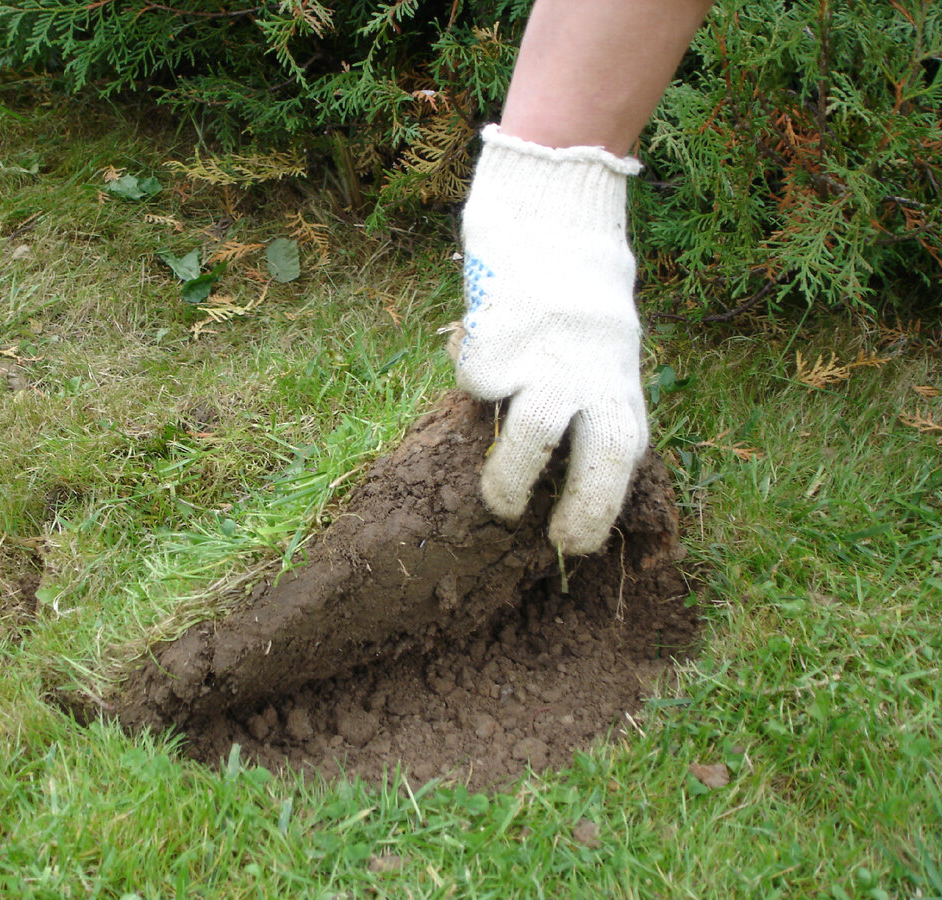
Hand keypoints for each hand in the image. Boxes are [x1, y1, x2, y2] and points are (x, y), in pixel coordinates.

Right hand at [454, 125, 648, 554]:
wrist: (549, 218)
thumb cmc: (575, 295)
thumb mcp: (603, 351)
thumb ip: (587, 399)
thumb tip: (555, 463)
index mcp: (619, 378)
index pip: (623, 455)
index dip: (601, 506)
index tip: (573, 543)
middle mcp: (591, 371)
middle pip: (595, 454)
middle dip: (578, 508)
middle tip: (548, 539)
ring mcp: (547, 355)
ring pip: (533, 433)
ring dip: (511, 477)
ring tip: (499, 500)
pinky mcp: (502, 336)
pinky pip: (479, 379)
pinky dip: (473, 375)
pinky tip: (482, 342)